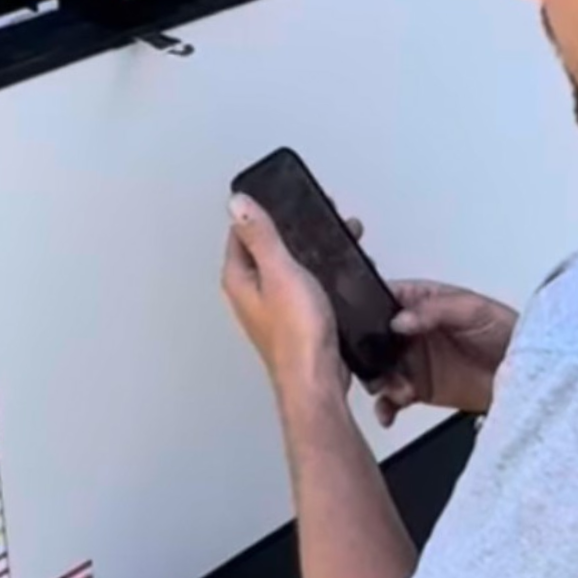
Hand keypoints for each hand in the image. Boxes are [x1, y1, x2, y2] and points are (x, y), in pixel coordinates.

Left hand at [222, 196, 344, 399]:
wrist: (317, 379)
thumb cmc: (297, 334)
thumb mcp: (280, 272)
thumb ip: (260, 236)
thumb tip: (237, 203)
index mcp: (240, 279)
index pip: (241, 233)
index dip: (262, 212)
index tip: (285, 199)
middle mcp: (251, 294)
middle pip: (268, 248)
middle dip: (295, 230)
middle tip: (319, 217)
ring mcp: (273, 308)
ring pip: (290, 267)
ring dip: (312, 251)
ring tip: (339, 239)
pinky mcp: (296, 320)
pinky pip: (306, 286)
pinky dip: (321, 273)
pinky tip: (340, 272)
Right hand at [370, 280, 517, 428]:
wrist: (528, 374)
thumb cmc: (507, 332)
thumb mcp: (474, 310)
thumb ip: (435, 310)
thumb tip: (400, 320)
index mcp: (424, 303)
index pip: (385, 297)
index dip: (367, 307)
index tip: (357, 321)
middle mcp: (414, 331)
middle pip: (374, 338)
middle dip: (367, 353)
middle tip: (374, 365)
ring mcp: (415, 361)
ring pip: (380, 369)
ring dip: (380, 381)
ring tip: (397, 390)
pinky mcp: (420, 389)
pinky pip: (393, 398)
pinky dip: (386, 407)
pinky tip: (388, 413)